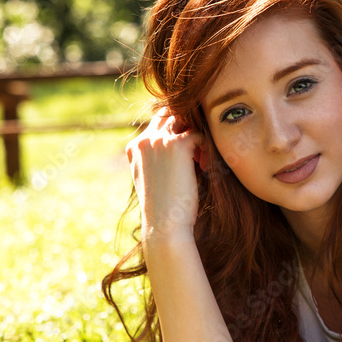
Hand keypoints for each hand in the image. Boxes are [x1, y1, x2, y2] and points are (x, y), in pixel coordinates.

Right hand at [125, 107, 207, 243]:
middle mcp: (144, 140)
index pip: (157, 124)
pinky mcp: (177, 145)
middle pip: (169, 115)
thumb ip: (158, 160)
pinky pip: (199, 135)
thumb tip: (182, 149)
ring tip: (201, 162)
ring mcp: (159, 141)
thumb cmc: (163, 209)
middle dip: (185, 128)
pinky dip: (206, 149)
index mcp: (134, 148)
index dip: (175, 134)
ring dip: (196, 138)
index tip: (186, 157)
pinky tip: (205, 168)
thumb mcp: (153, 180)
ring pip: (185, 122)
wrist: (164, 226)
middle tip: (196, 154)